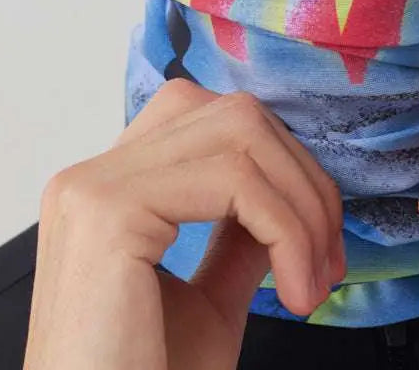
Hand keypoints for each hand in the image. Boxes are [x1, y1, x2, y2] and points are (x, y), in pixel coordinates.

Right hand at [22, 78, 345, 369]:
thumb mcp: (207, 304)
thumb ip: (236, 240)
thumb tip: (285, 195)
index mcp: (106, 192)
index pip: (210, 116)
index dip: (279, 162)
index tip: (317, 238)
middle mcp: (90, 176)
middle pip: (233, 113)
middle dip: (302, 179)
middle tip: (328, 259)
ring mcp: (93, 187)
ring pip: (241, 134)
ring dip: (303, 206)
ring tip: (314, 279)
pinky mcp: (109, 211)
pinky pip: (234, 180)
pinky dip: (287, 230)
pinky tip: (295, 293)